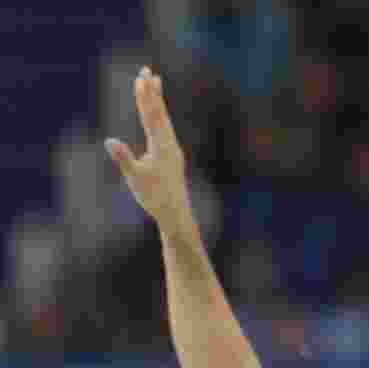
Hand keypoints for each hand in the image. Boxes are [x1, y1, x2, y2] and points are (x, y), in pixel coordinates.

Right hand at [104, 67, 190, 231]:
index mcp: (161, 146)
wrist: (175, 214)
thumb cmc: (154, 197)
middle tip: (147, 69)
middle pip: (160, 112)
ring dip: (157, 100)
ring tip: (155, 81)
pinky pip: (164, 129)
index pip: (151, 116)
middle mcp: (169, 144)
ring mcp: (172, 149)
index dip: (145, 97)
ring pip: (164, 119)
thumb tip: (109, 141)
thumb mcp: (135, 178)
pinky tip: (158, 112)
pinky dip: (160, 115)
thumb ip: (124, 159)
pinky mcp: (171, 155)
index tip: (141, 78)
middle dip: (152, 91)